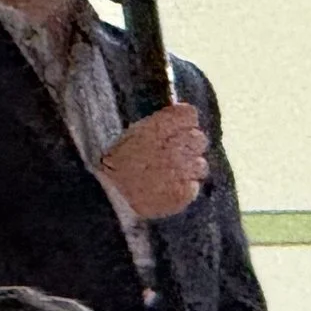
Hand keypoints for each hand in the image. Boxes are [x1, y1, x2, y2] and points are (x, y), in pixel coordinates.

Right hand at [100, 102, 207, 219]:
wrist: (109, 195)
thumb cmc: (116, 163)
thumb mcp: (132, 133)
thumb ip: (158, 124)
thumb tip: (178, 115)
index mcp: (161, 126)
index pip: (189, 114)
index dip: (184, 122)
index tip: (178, 129)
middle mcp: (177, 145)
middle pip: (198, 139)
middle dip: (188, 146)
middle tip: (172, 156)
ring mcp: (183, 170)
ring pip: (200, 165)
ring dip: (188, 169)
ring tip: (168, 176)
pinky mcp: (185, 192)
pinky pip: (194, 187)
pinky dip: (184, 189)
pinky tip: (167, 189)